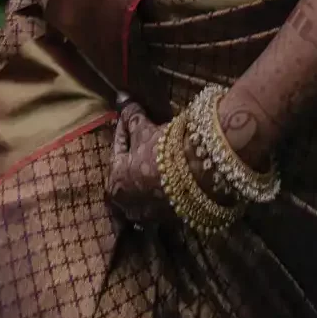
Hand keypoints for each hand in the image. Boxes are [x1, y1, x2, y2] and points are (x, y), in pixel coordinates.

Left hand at [104, 103, 169, 224]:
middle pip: (130, 171)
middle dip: (137, 152)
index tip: (131, 116)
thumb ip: (131, 117)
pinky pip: (163, 197)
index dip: (125, 129)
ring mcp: (150, 215)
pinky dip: (165, 184)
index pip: (117, 148)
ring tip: (162, 151)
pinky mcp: (171, 218)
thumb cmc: (163, 152)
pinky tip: (175, 169)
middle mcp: (128, 205)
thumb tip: (122, 99)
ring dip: (151, 169)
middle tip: (147, 134)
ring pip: (147, 186)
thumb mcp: (144, 131)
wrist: (201, 174)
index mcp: (114, 183)